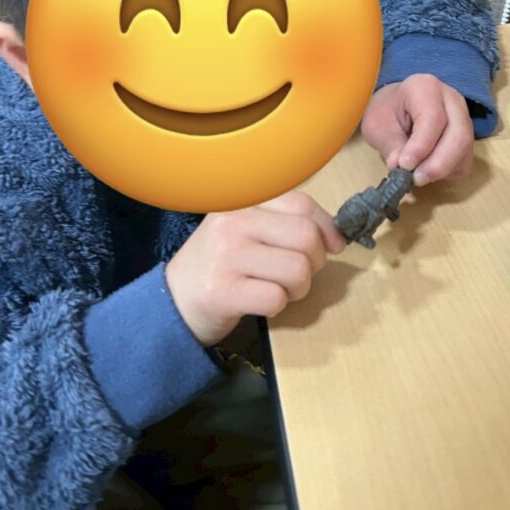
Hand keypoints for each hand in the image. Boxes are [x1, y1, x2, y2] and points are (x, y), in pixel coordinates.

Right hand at [164, 191, 345, 346]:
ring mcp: (226, 255)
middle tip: (297, 275)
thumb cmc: (220, 265)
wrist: (172, 301)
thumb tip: (338, 236)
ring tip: (278, 289)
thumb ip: (285, 223)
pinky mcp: (222, 291)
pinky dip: (277, 306)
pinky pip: (276, 298)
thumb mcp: (245, 230)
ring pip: (297, 270)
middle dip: (314, 263)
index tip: (333, 246)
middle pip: (306, 237)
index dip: (327, 228)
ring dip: (298, 289)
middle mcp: (233, 222)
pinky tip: (259, 303)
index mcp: (243, 202)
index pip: (302, 204)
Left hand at [360, 74, 473, 185]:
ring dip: (442, 170)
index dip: (421, 146)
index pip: (433, 118)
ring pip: (464, 151)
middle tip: (416, 179)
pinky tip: (428, 170)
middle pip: (459, 136)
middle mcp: (452, 100)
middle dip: (438, 164)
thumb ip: (389, 143)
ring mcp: (464, 119)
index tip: (404, 165)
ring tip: (417, 176)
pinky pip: (464, 161)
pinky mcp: (468, 138)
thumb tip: (399, 165)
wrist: (399, 107)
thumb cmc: (387, 112)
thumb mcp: (377, 124)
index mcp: (425, 87)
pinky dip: (448, 173)